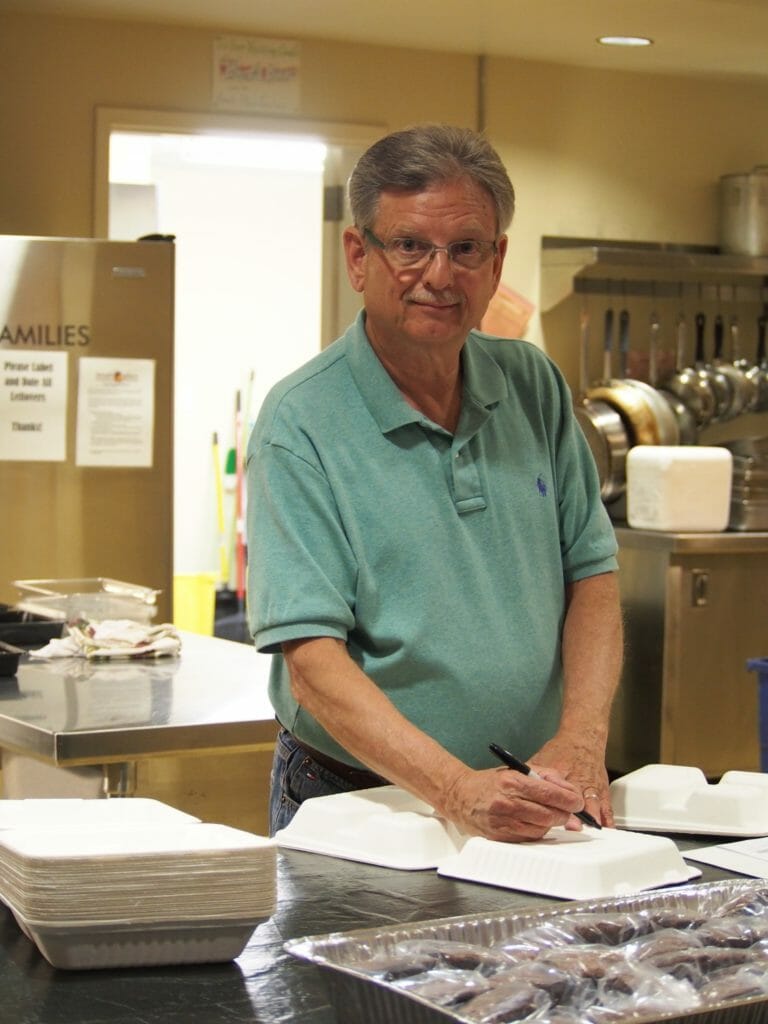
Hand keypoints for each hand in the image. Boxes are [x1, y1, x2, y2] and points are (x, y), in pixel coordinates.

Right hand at [439, 763, 585, 841]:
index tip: (577, 801)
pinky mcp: (499, 836)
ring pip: (541, 828)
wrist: (460, 795)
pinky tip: (534, 822)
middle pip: (549, 814)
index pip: (549, 792)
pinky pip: (529, 838)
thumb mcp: (517, 769)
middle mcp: (507, 802)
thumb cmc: (491, 782)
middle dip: (564, 813)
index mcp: (512, 781)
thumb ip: (545, 775)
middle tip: (569, 811)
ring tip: (549, 815)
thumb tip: (568, 790)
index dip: (568, 799)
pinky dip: (537, 831)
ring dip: (551, 823)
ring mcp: (502, 821)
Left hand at [531, 732, 613, 827]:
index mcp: (560, 773)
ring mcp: (592, 785)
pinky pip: (607, 806)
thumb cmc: (561, 750)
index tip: (551, 817)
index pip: (556, 792)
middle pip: (576, 800)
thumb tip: (513, 790)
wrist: (582, 738)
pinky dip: (607, 819)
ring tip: (589, 829)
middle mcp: (578, 779)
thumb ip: (530, 777)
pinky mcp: (602, 789)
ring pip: (594, 804)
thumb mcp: (542, 760)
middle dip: (574, 815)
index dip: (553, 805)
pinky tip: (606, 828)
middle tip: (572, 827)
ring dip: (591, 818)